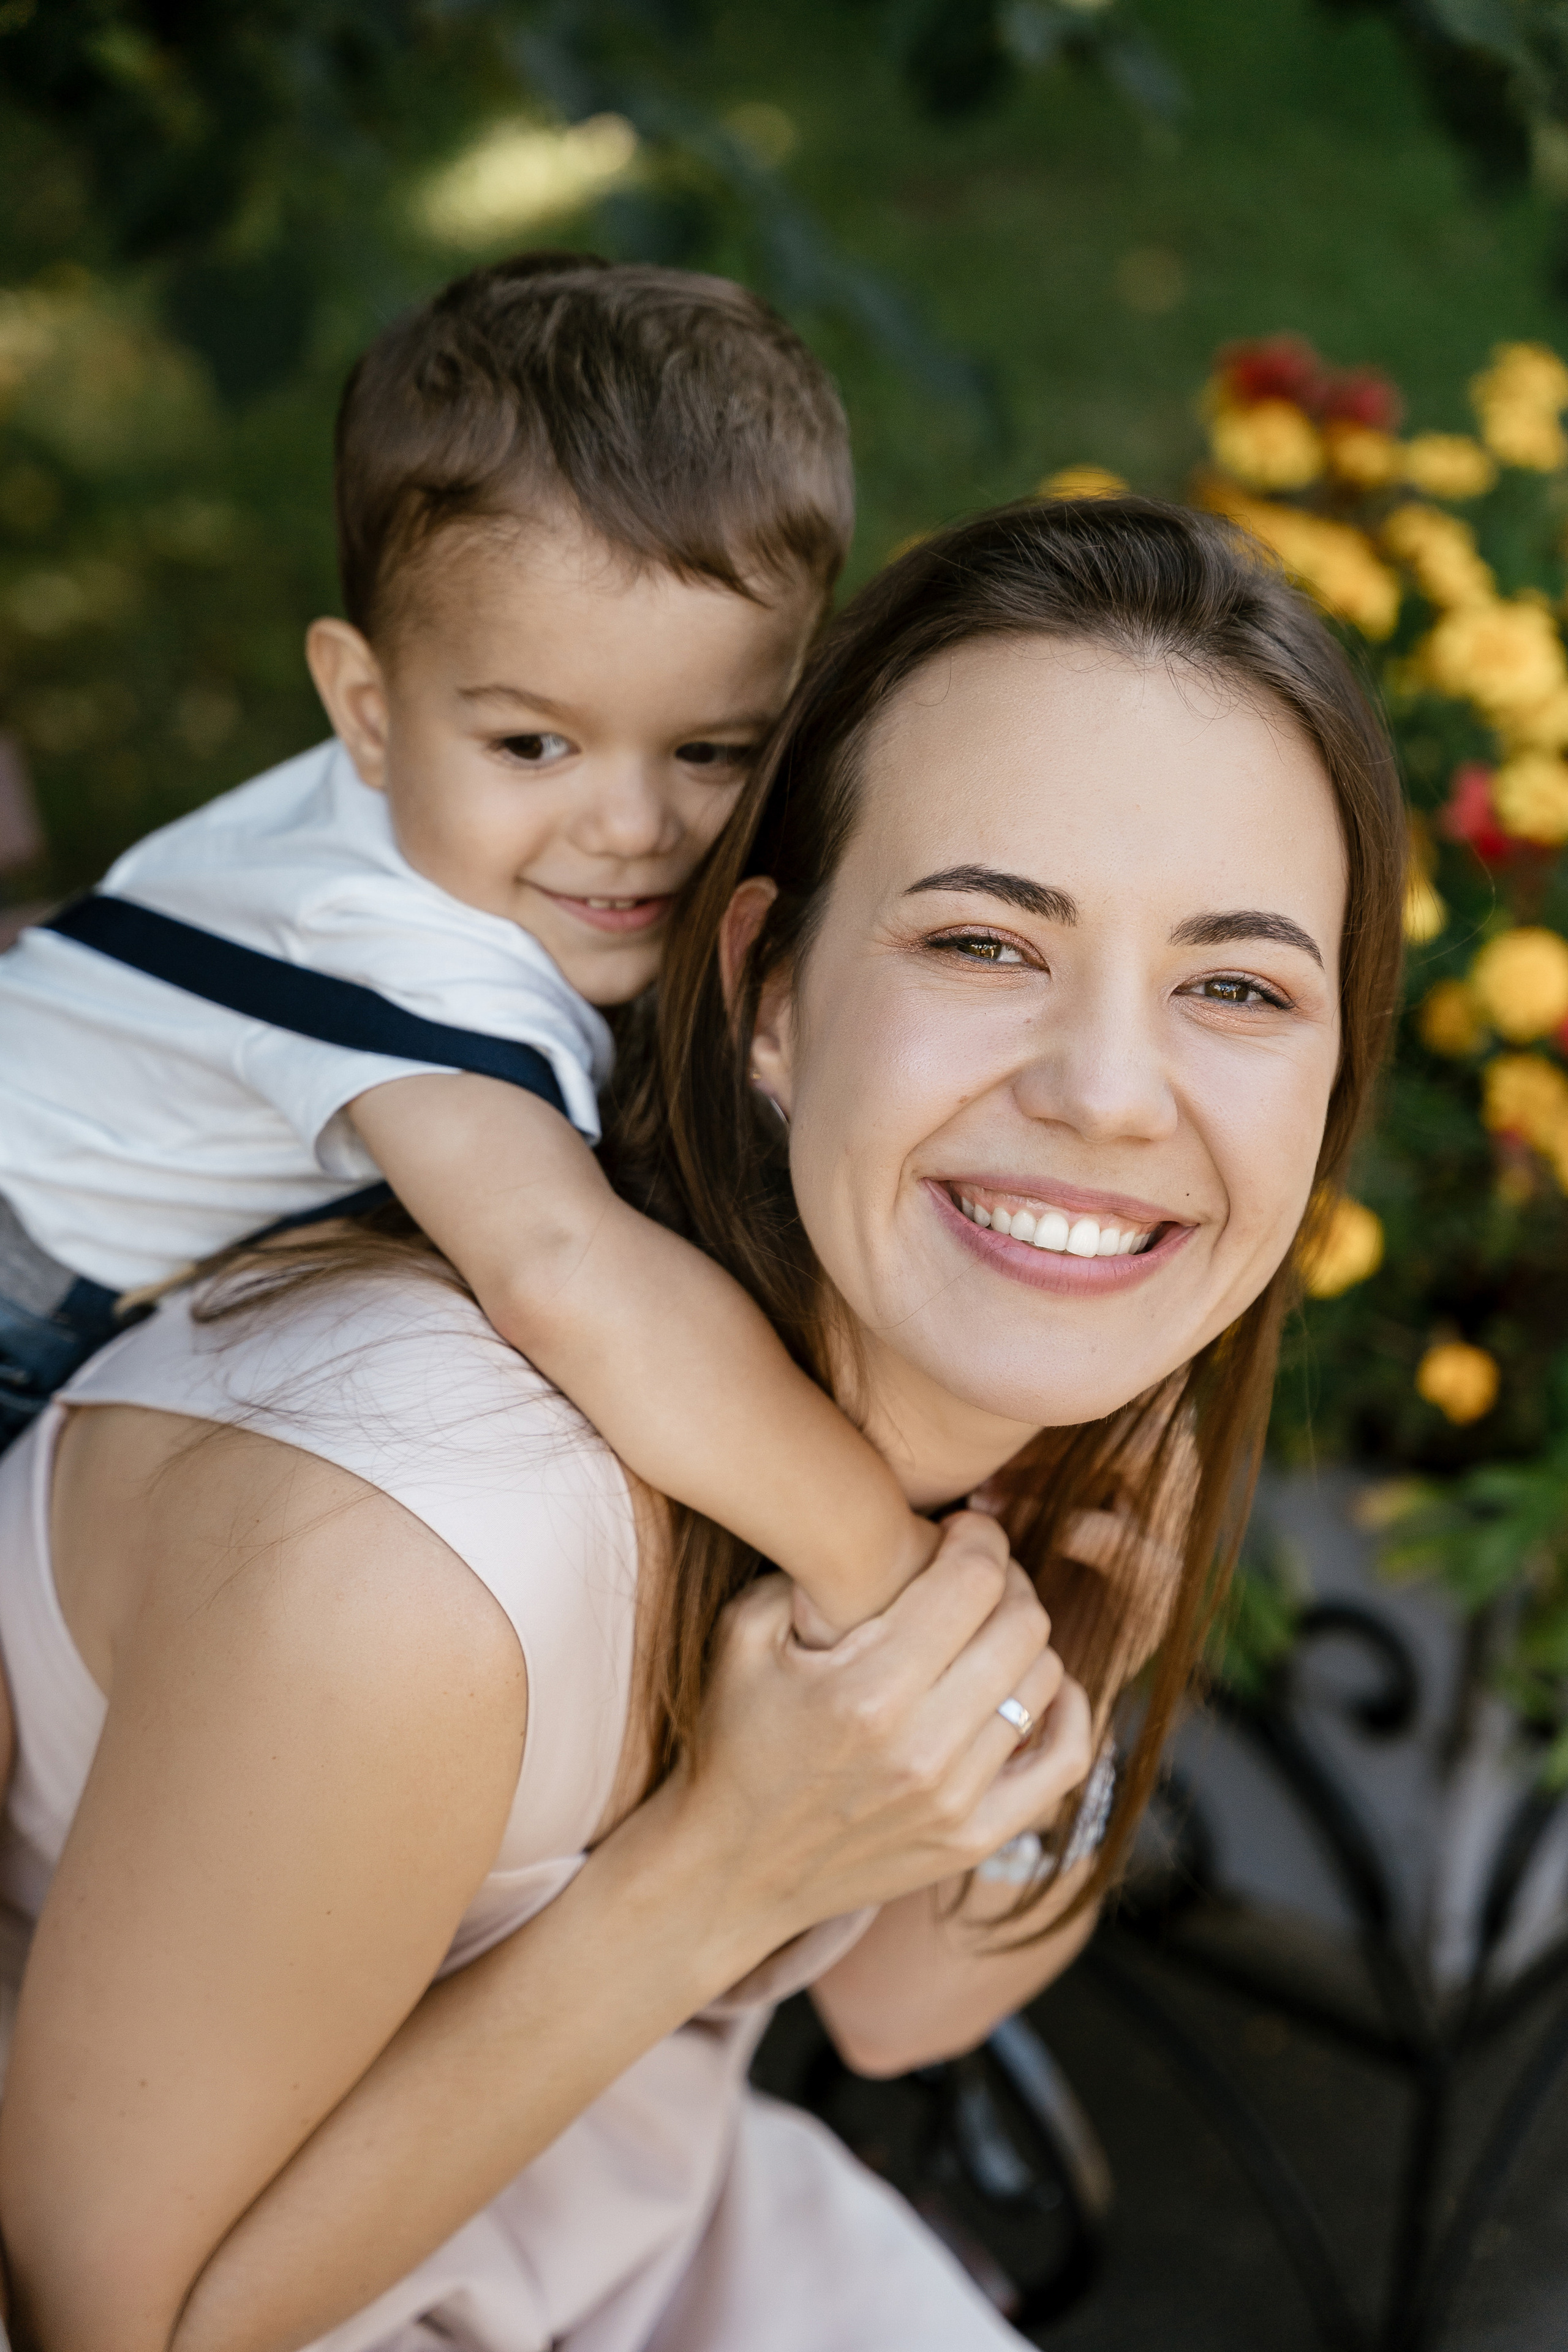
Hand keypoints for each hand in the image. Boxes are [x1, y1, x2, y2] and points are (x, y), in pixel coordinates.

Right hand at [676, 1509, 1093, 1955]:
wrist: (729, 1870)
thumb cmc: (734, 1740)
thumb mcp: (741, 1638)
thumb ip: (805, 1571)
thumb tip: (879, 1524)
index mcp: (867, 1691)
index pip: (973, 1582)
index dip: (980, 1537)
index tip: (962, 1528)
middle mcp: (922, 1748)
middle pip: (1022, 1625)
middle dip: (1008, 1579)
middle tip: (977, 1571)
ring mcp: (955, 1801)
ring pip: (1046, 1681)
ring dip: (1027, 1638)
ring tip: (990, 1626)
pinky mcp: (975, 1840)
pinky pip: (1066, 1761)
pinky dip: (1070, 1711)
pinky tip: (1039, 1686)